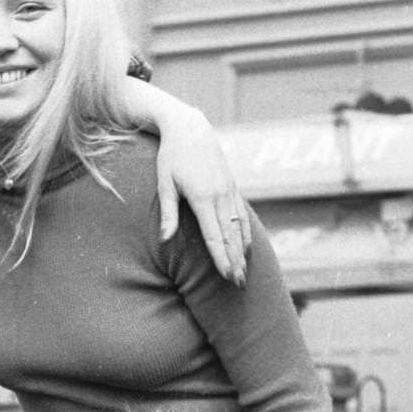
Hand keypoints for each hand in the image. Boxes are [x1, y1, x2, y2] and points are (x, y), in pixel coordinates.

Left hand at [153, 105, 250, 284]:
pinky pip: (242, 214)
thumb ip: (168, 213)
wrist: (190, 127)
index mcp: (202, 197)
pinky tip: (247, 248)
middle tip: (239, 284)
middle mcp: (220, 195)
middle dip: (235, 261)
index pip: (214, 235)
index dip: (221, 257)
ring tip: (245, 273)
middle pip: (230, 235)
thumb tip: (165, 240)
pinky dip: (246, 233)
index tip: (226, 276)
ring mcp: (229, 190)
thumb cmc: (171, 156)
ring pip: (239, 226)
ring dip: (243, 251)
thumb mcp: (165, 183)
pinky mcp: (231, 186)